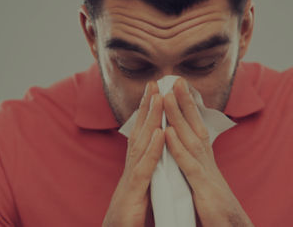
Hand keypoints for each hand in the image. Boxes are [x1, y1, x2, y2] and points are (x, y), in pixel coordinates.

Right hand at [103, 82, 164, 226]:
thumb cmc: (131, 210)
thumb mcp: (141, 184)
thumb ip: (147, 167)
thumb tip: (154, 152)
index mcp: (136, 163)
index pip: (143, 132)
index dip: (149, 112)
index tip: (156, 92)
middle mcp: (132, 164)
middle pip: (140, 131)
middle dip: (148, 106)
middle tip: (155, 83)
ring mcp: (131, 175)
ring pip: (142, 142)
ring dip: (151, 119)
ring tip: (159, 97)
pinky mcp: (134, 190)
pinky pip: (145, 167)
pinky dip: (154, 148)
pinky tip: (161, 132)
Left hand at [164, 78, 253, 226]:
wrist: (230, 224)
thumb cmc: (215, 201)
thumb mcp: (204, 175)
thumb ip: (195, 158)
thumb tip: (187, 142)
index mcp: (204, 156)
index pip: (195, 125)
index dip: (187, 106)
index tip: (177, 87)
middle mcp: (206, 158)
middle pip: (195, 124)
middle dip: (184, 101)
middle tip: (175, 79)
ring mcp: (205, 170)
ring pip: (190, 138)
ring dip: (178, 117)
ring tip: (166, 97)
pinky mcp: (202, 186)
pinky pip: (188, 164)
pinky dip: (178, 147)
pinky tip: (168, 132)